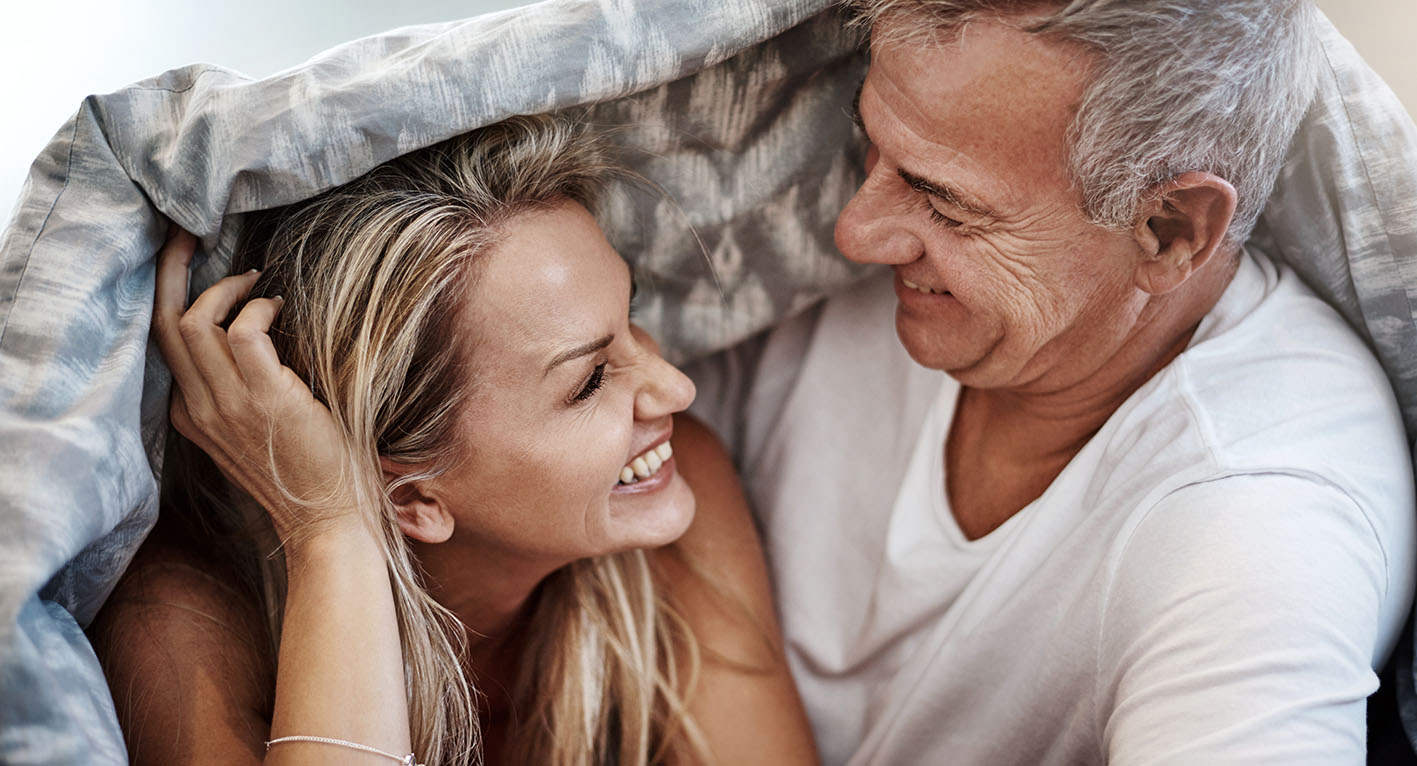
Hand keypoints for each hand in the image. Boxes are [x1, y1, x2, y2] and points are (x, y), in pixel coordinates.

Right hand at [151, 227, 361, 542]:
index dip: (174, 298)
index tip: (198, 267)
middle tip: (191, 234)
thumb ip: (244, 393)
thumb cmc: (308, 474)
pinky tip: (282, 308)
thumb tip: (263, 338)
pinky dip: (259, 310)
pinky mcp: (263, 399)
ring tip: (257, 279)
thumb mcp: (258, 432)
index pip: (163, 345)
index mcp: (192, 417)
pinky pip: (242, 332)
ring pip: (193, 323)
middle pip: (164, 324)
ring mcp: (227, 405)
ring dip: (226, 288)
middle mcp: (199, 409)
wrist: (328, 522)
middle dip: (172, 271)